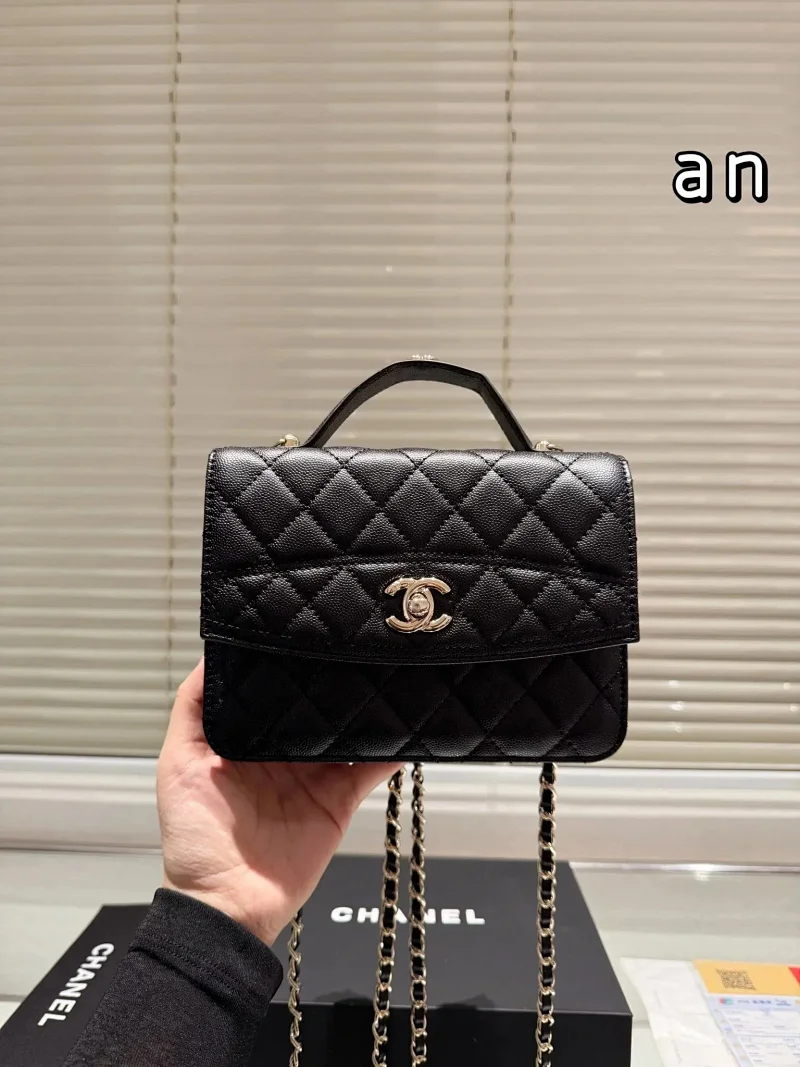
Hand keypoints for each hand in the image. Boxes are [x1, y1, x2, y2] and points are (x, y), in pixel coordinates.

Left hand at [157, 659, 400, 945]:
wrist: (225, 906)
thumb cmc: (192, 838)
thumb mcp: (178, 763)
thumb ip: (192, 710)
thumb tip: (210, 654)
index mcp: (247, 738)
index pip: (274, 691)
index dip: (287, 664)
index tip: (304, 633)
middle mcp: (283, 752)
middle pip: (315, 707)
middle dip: (332, 681)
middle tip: (353, 644)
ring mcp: (314, 776)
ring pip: (346, 732)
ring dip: (365, 709)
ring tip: (383, 673)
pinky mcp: (338, 801)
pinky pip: (369, 770)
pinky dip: (390, 751)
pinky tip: (403, 727)